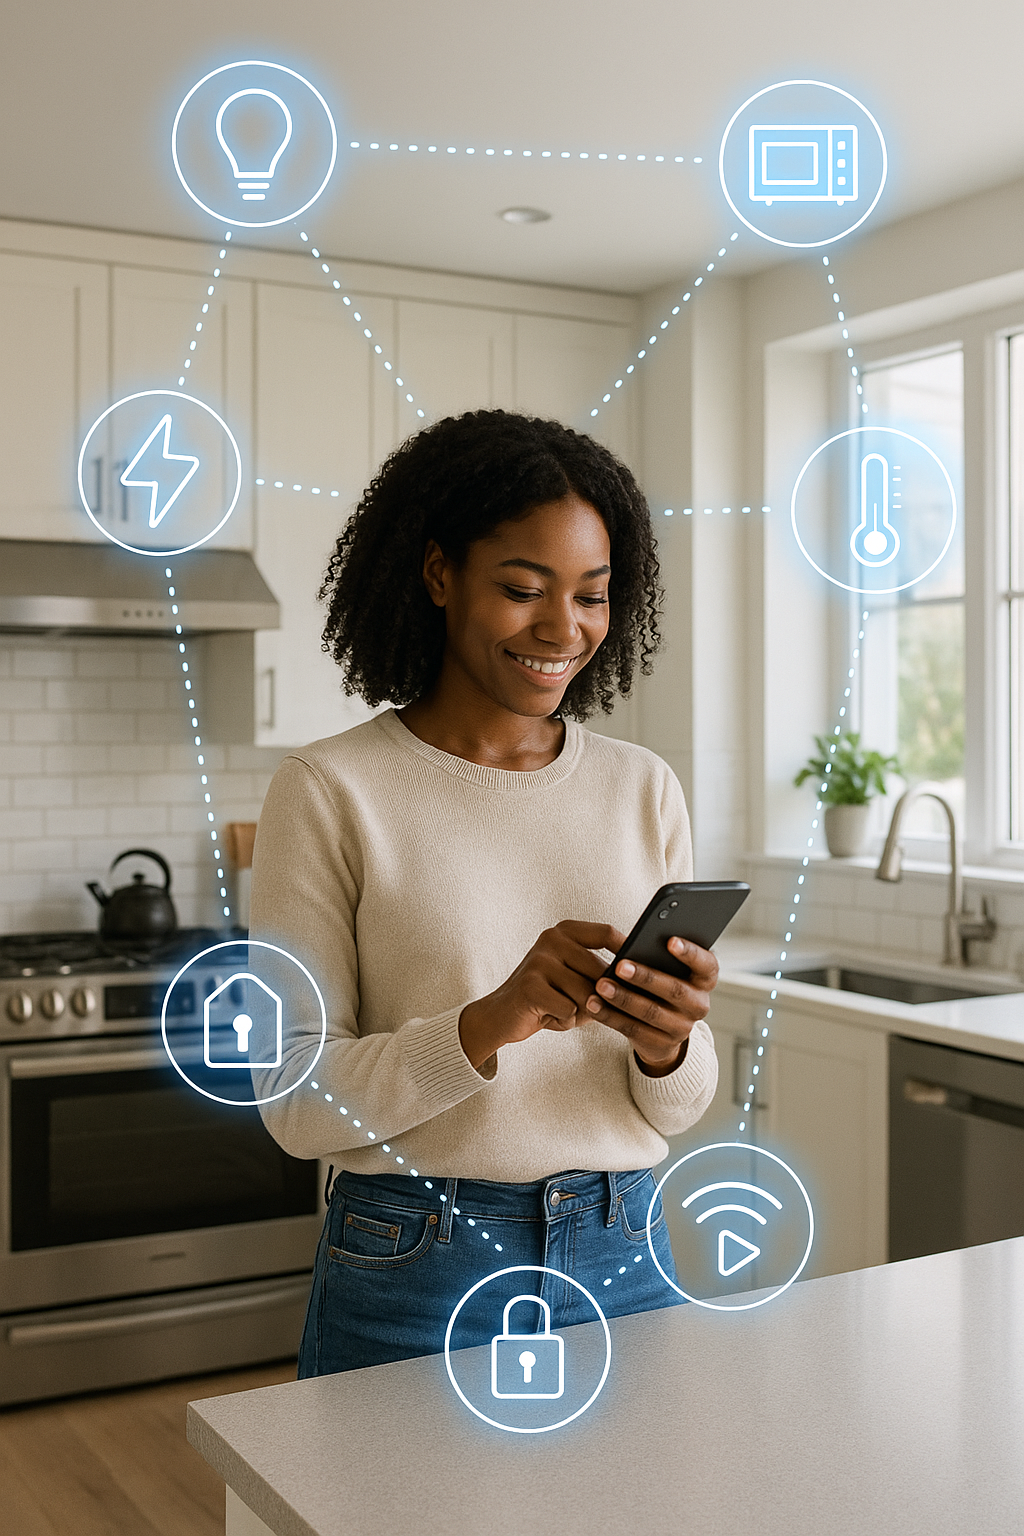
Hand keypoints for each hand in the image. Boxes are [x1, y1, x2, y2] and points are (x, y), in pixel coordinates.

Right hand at [458, 920, 627, 1069]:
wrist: (502, 1015)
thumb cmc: (549, 997)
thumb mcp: (576, 978)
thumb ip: (602, 975)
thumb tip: (638, 980)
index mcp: (564, 931)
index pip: (606, 933)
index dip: (628, 950)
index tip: (644, 966)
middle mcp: (551, 939)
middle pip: (600, 970)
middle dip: (603, 996)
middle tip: (591, 1007)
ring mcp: (539, 960)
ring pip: (586, 993)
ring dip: (581, 1011)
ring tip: (563, 1009)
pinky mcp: (529, 985)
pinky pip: (569, 1009)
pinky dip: (564, 1020)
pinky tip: (549, 1016)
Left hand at [583, 936, 717, 1075]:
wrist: (663, 1031)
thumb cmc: (662, 985)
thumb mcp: (669, 971)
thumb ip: (660, 958)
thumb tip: (635, 942)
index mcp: (705, 980)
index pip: (706, 965)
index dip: (690, 953)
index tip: (670, 941)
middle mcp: (698, 1005)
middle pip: (674, 990)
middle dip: (646, 977)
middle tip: (620, 965)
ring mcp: (682, 1028)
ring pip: (651, 1012)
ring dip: (623, 998)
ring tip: (601, 985)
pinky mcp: (660, 1044)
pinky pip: (632, 1029)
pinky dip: (610, 1015)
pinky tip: (593, 1003)